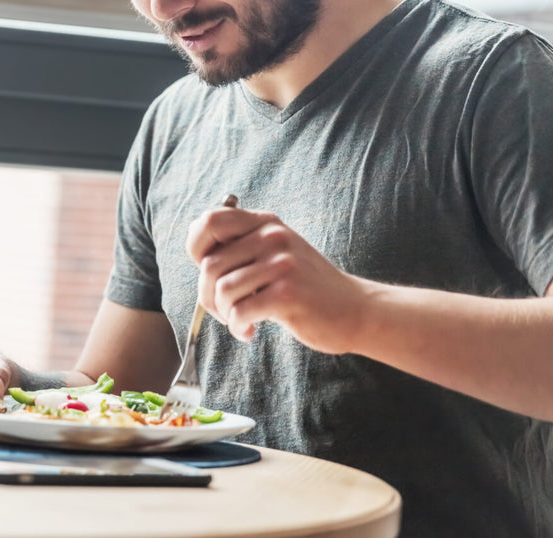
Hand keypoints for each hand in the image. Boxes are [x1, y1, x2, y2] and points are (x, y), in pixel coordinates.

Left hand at [186, 205, 368, 350]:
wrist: (355, 310)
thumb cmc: (306, 286)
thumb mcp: (276, 252)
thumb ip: (243, 246)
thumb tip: (197, 247)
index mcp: (265, 222)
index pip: (210, 220)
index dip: (196, 247)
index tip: (208, 273)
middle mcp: (273, 236)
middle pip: (210, 265)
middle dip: (208, 296)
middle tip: (225, 311)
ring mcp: (282, 264)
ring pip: (222, 290)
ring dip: (224, 314)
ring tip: (240, 321)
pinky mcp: (288, 294)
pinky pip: (239, 312)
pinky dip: (237, 327)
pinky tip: (249, 331)